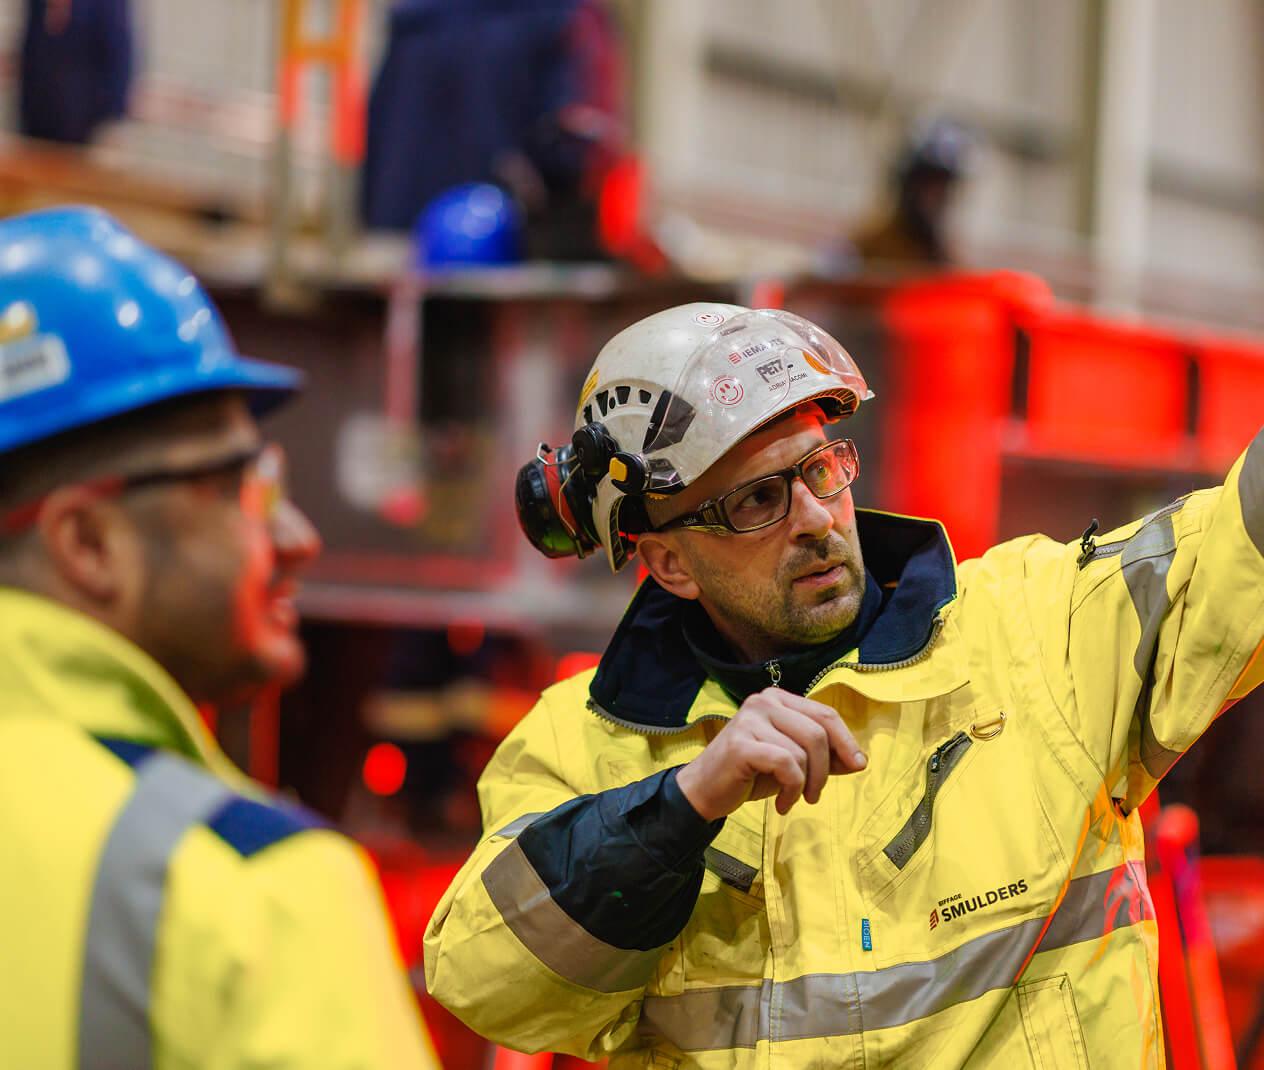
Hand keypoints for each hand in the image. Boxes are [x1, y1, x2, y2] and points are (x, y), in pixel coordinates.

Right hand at [675, 688, 866, 820]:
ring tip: (793, 800)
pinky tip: (782, 804)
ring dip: (805, 785)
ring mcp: (750, 719)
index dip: (846, 741)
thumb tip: (858, 761)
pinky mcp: (741, 743)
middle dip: (824, 770)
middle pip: (818, 732)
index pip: (825, 714)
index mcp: (778, 699)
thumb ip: (823, 758)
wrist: (705, 791)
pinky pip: (785, 764)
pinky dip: (791, 789)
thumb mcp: (793, 764)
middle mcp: (763, 701)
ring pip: (802, 752)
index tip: (858, 765)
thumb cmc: (750, 774)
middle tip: (815, 796)